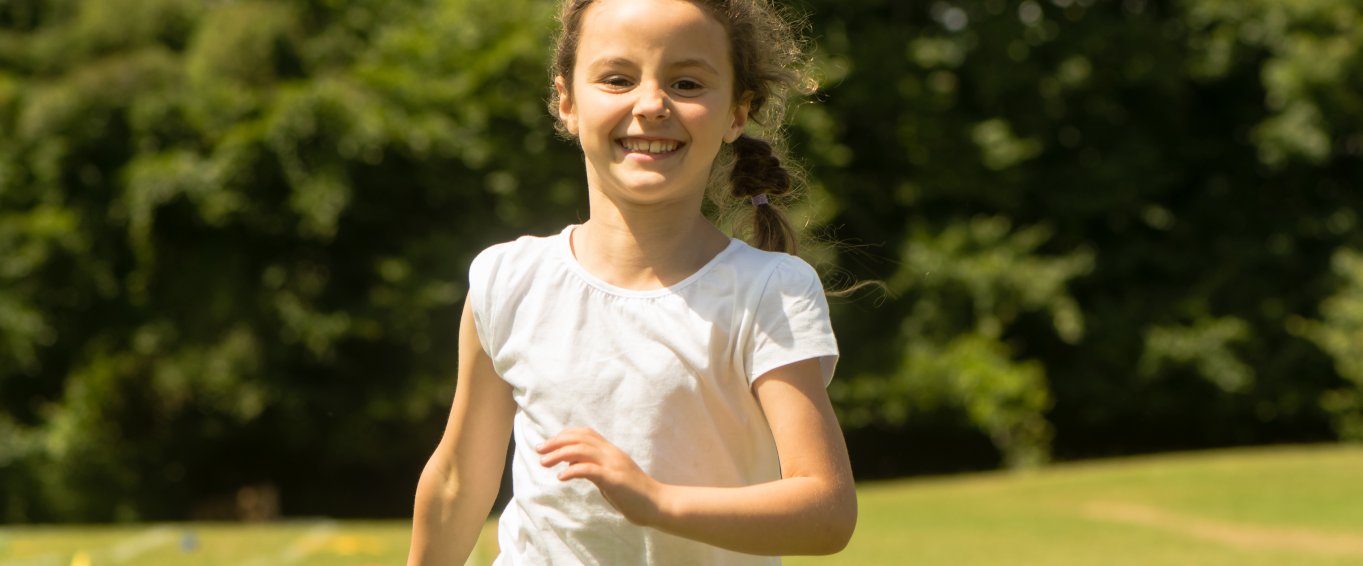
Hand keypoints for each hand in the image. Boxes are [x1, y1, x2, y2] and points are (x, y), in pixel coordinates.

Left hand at [537, 427, 665, 525]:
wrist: (659, 504)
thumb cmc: (634, 495)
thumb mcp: (609, 478)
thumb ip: (592, 469)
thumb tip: (571, 465)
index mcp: (611, 452)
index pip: (585, 433)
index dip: (564, 435)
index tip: (549, 444)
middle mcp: (611, 454)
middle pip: (579, 438)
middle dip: (556, 442)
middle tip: (539, 450)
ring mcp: (613, 465)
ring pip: (581, 450)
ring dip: (559, 454)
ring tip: (544, 462)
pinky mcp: (614, 479)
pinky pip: (589, 470)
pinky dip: (572, 470)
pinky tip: (561, 477)